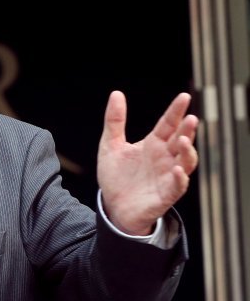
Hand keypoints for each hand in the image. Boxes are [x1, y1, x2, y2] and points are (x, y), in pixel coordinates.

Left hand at [98, 91, 198, 234]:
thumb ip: (114, 121)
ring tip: (182, 140)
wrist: (112, 206)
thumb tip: (116, 94)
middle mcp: (165, 158)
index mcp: (154, 144)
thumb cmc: (116, 177)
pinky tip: (177, 169)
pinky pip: (178, 186)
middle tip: (190, 118)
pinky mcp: (166, 194)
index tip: (184, 97)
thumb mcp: (110, 146)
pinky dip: (180, 178)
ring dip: (187, 151)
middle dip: (187, 130)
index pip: (168, 124)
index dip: (176, 111)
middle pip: (181, 140)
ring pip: (186, 161)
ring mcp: (168, 175)